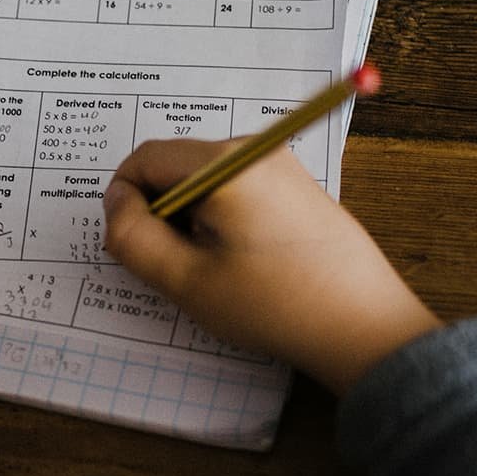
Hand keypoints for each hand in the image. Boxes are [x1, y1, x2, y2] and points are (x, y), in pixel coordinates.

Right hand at [103, 138, 441, 393]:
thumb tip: (115, 202)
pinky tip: (238, 263)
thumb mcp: (186, 280)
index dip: (124, 201)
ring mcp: (279, 165)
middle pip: (175, 166)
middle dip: (160, 212)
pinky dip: (218, 220)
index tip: (133, 246)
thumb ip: (134, 237)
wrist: (362, 326)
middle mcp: (254, 149)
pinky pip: (235, 190)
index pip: (145, 158)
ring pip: (203, 182)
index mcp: (225, 164)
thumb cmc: (273, 306)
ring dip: (189, 220)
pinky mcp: (294, 186)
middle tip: (175, 266)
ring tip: (211, 270)